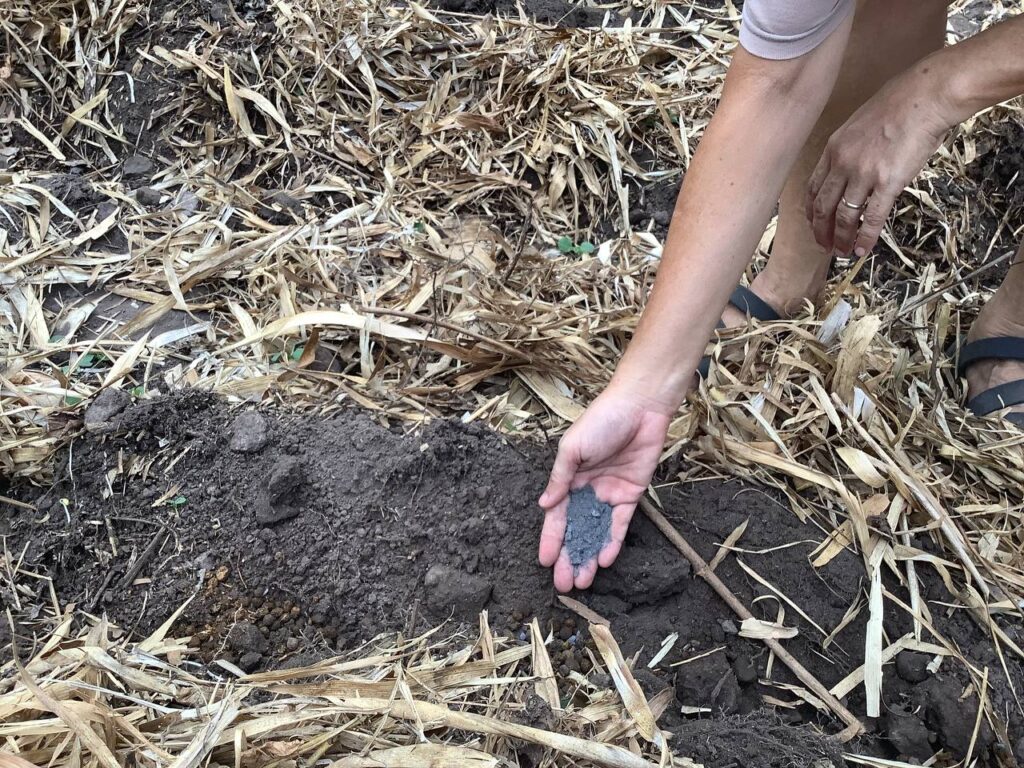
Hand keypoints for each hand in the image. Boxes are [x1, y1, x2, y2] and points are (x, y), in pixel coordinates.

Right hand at [537, 385, 671, 591]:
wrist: (640, 407)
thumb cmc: (601, 420)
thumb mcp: (573, 448)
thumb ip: (560, 479)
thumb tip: (544, 506)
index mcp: (568, 479)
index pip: (557, 516)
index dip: (551, 540)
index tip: (545, 562)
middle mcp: (587, 490)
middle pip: (576, 530)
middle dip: (569, 556)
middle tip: (564, 584)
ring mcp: (609, 495)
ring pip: (597, 532)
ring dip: (589, 555)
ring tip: (583, 580)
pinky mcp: (632, 496)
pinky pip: (620, 524)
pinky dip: (613, 542)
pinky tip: (605, 560)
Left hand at [806, 66, 952, 257]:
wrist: (925, 98)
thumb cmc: (899, 105)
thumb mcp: (860, 124)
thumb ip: (851, 149)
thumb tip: (853, 168)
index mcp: (833, 149)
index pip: (814, 187)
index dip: (811, 210)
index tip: (812, 224)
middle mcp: (842, 164)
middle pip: (823, 207)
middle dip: (820, 231)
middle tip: (823, 246)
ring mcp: (863, 174)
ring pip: (843, 217)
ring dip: (840, 239)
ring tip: (841, 252)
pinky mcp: (887, 183)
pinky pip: (871, 218)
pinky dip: (864, 238)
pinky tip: (861, 249)